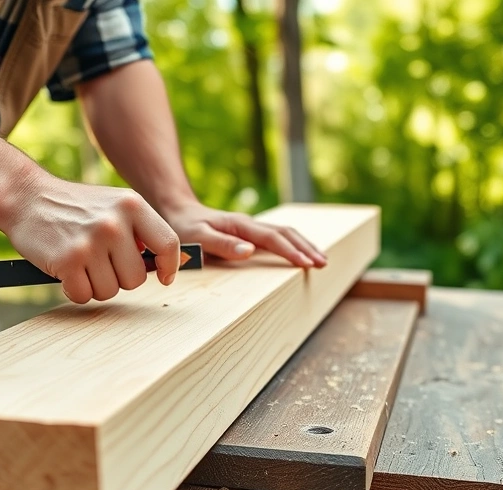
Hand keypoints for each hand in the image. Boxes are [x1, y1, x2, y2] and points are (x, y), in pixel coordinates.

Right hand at [3, 175, 181, 303]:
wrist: (27, 197)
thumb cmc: (75, 207)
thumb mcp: (114, 205)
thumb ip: (140, 230)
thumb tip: (171, 264)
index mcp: (132, 205)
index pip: (167, 244)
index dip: (168, 266)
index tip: (164, 277)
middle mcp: (114, 223)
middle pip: (135, 278)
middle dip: (119, 278)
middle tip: (100, 262)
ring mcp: (90, 242)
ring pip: (109, 291)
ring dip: (95, 285)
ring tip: (81, 262)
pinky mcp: (67, 260)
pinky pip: (83, 295)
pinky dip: (74, 289)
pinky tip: (66, 270)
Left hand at [160, 201, 326, 267]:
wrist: (178, 212)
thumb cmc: (185, 228)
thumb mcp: (197, 239)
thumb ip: (222, 245)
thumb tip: (250, 251)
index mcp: (241, 226)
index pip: (273, 238)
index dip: (291, 251)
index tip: (307, 264)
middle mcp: (250, 225)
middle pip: (287, 233)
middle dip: (306, 248)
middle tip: (323, 264)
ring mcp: (252, 228)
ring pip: (286, 233)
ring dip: (304, 245)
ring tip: (321, 260)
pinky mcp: (250, 234)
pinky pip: (278, 238)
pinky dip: (294, 244)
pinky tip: (302, 253)